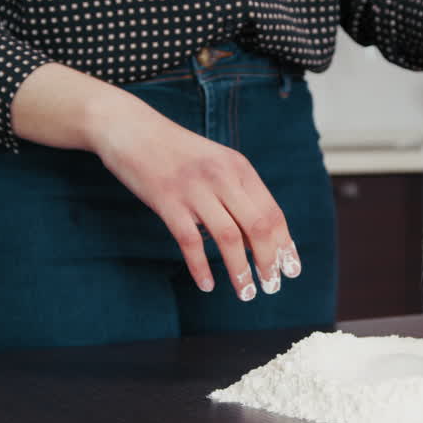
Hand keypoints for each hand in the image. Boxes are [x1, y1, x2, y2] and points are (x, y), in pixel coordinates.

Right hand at [92, 99, 300, 299]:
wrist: (132, 129)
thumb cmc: (175, 152)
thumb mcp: (215, 163)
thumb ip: (237, 194)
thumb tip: (257, 239)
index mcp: (239, 167)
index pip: (273, 212)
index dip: (284, 245)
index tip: (290, 271)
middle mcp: (222, 176)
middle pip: (258, 226)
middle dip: (269, 261)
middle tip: (271, 286)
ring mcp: (194, 188)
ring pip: (228, 237)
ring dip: (240, 270)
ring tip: (246, 293)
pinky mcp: (167, 200)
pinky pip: (190, 241)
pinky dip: (201, 266)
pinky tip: (207, 285)